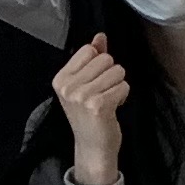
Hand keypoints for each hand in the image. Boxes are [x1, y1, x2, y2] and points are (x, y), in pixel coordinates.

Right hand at [50, 38, 128, 183]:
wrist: (93, 147)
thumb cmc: (90, 115)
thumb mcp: (86, 84)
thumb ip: (92, 58)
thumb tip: (100, 36)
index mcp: (61, 79)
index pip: (89, 50)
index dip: (99, 64)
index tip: (94, 83)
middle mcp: (68, 87)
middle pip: (105, 59)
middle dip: (111, 74)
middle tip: (102, 94)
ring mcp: (82, 96)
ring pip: (117, 71)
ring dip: (118, 85)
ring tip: (108, 101)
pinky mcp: (98, 105)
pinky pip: (123, 86)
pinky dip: (122, 96)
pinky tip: (113, 108)